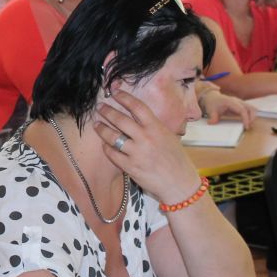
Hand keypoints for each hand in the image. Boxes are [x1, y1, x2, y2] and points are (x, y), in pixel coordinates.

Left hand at [94, 91, 201, 206]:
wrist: (179, 184)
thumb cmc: (176, 159)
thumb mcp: (169, 137)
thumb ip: (154, 126)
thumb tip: (138, 116)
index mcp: (157, 128)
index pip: (138, 107)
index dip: (124, 97)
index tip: (115, 93)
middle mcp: (146, 138)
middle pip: (121, 120)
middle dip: (107, 112)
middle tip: (100, 108)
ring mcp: (137, 153)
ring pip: (113, 137)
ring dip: (102, 129)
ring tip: (97, 125)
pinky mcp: (130, 167)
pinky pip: (113, 154)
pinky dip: (107, 148)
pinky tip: (105, 145)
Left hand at [201, 89, 255, 128]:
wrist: (212, 97)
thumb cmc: (213, 103)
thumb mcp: (211, 110)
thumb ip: (212, 117)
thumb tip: (212, 123)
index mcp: (230, 101)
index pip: (242, 109)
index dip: (245, 118)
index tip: (246, 126)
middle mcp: (237, 101)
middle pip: (250, 108)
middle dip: (252, 117)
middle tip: (248, 127)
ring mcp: (240, 102)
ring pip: (252, 108)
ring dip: (253, 117)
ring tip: (248, 125)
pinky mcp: (241, 105)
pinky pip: (249, 110)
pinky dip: (251, 116)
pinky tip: (247, 122)